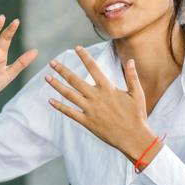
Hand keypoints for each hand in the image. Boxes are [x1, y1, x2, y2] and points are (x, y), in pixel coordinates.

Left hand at [45, 46, 157, 161]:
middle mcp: (96, 97)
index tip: (76, 48)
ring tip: (47, 77)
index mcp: (108, 88)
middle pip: (75, 80)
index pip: (93, 68)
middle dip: (62, 70)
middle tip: (52, 62)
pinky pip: (70, 112)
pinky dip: (59, 106)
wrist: (133, 137)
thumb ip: (132, 76)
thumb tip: (130, 60)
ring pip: (69, 94)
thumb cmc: (137, 115)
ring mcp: (90, 109)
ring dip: (57, 85)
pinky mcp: (86, 121)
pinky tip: (50, 100)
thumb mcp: (137, 93)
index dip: (84, 57)